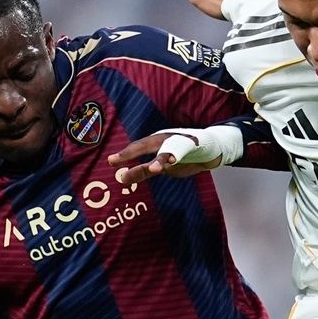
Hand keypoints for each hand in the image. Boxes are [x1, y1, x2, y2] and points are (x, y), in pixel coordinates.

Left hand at [108, 131, 223, 184]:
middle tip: (115, 160)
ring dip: (159, 160)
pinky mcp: (190, 149)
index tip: (110, 161)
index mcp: (154, 142)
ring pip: (165, 151)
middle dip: (131, 153)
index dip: (124, 155)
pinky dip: (176, 155)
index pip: (136, 148)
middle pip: (145, 145)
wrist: (207, 148)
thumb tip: (122, 178)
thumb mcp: (159, 165)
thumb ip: (142, 171)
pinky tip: (173, 161)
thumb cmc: (180, 155)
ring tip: (154, 169)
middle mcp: (163, 140)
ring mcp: (177, 143)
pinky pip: (182, 152)